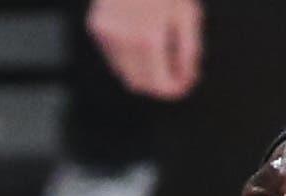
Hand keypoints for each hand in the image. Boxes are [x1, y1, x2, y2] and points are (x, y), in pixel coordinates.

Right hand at [87, 0, 203, 99]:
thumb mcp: (187, 14)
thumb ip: (189, 52)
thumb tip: (188, 79)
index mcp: (148, 38)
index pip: (159, 84)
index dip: (174, 89)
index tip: (185, 84)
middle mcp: (123, 41)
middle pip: (138, 84)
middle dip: (158, 84)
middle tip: (175, 73)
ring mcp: (105, 35)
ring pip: (123, 72)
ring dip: (143, 70)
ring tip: (161, 50)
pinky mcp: (96, 28)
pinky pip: (114, 55)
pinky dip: (129, 55)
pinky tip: (140, 36)